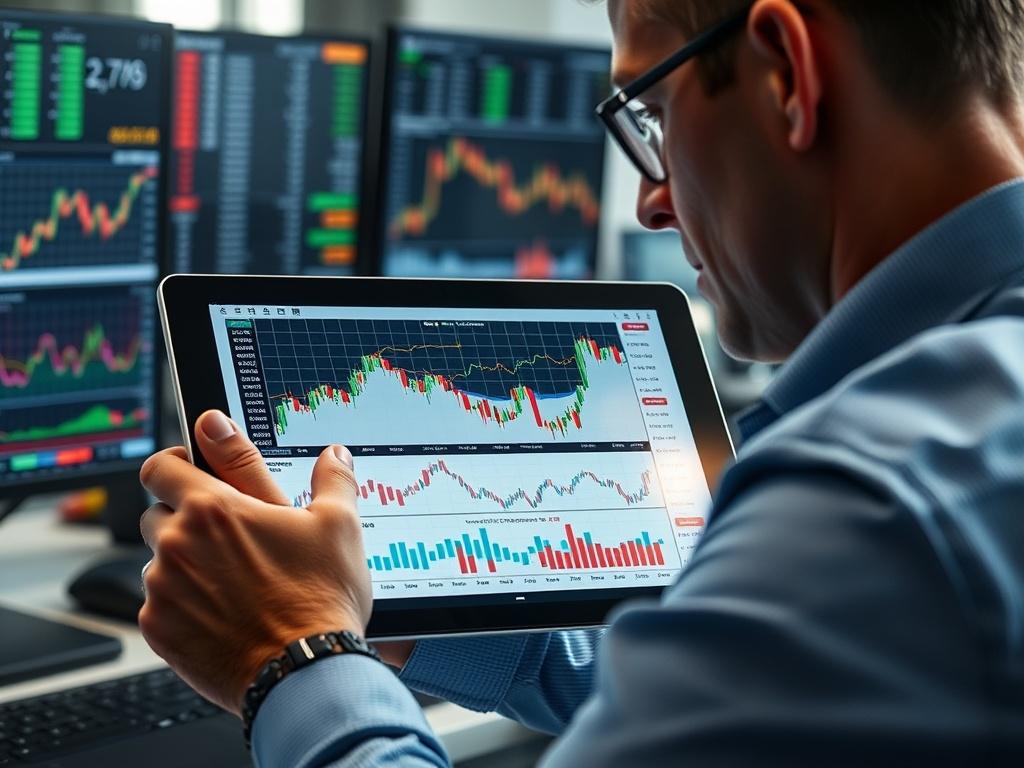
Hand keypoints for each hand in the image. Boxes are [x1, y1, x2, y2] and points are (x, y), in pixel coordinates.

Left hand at [138, 410, 370, 715]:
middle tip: (226, 538)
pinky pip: (159, 605)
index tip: (192, 471)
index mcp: (214, 506)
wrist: (303, 672)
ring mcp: (163, 588)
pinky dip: (183, 605)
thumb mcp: (338, 526)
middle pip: (156, 513)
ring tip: (231, 583)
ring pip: (159, 562)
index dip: (177, 464)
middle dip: (184, 519)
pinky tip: (222, 613)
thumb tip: (334, 456)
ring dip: (185, 565)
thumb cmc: (320, 598)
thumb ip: (332, 480)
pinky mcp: (158, 629)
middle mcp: (178, 543)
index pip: (162, 466)